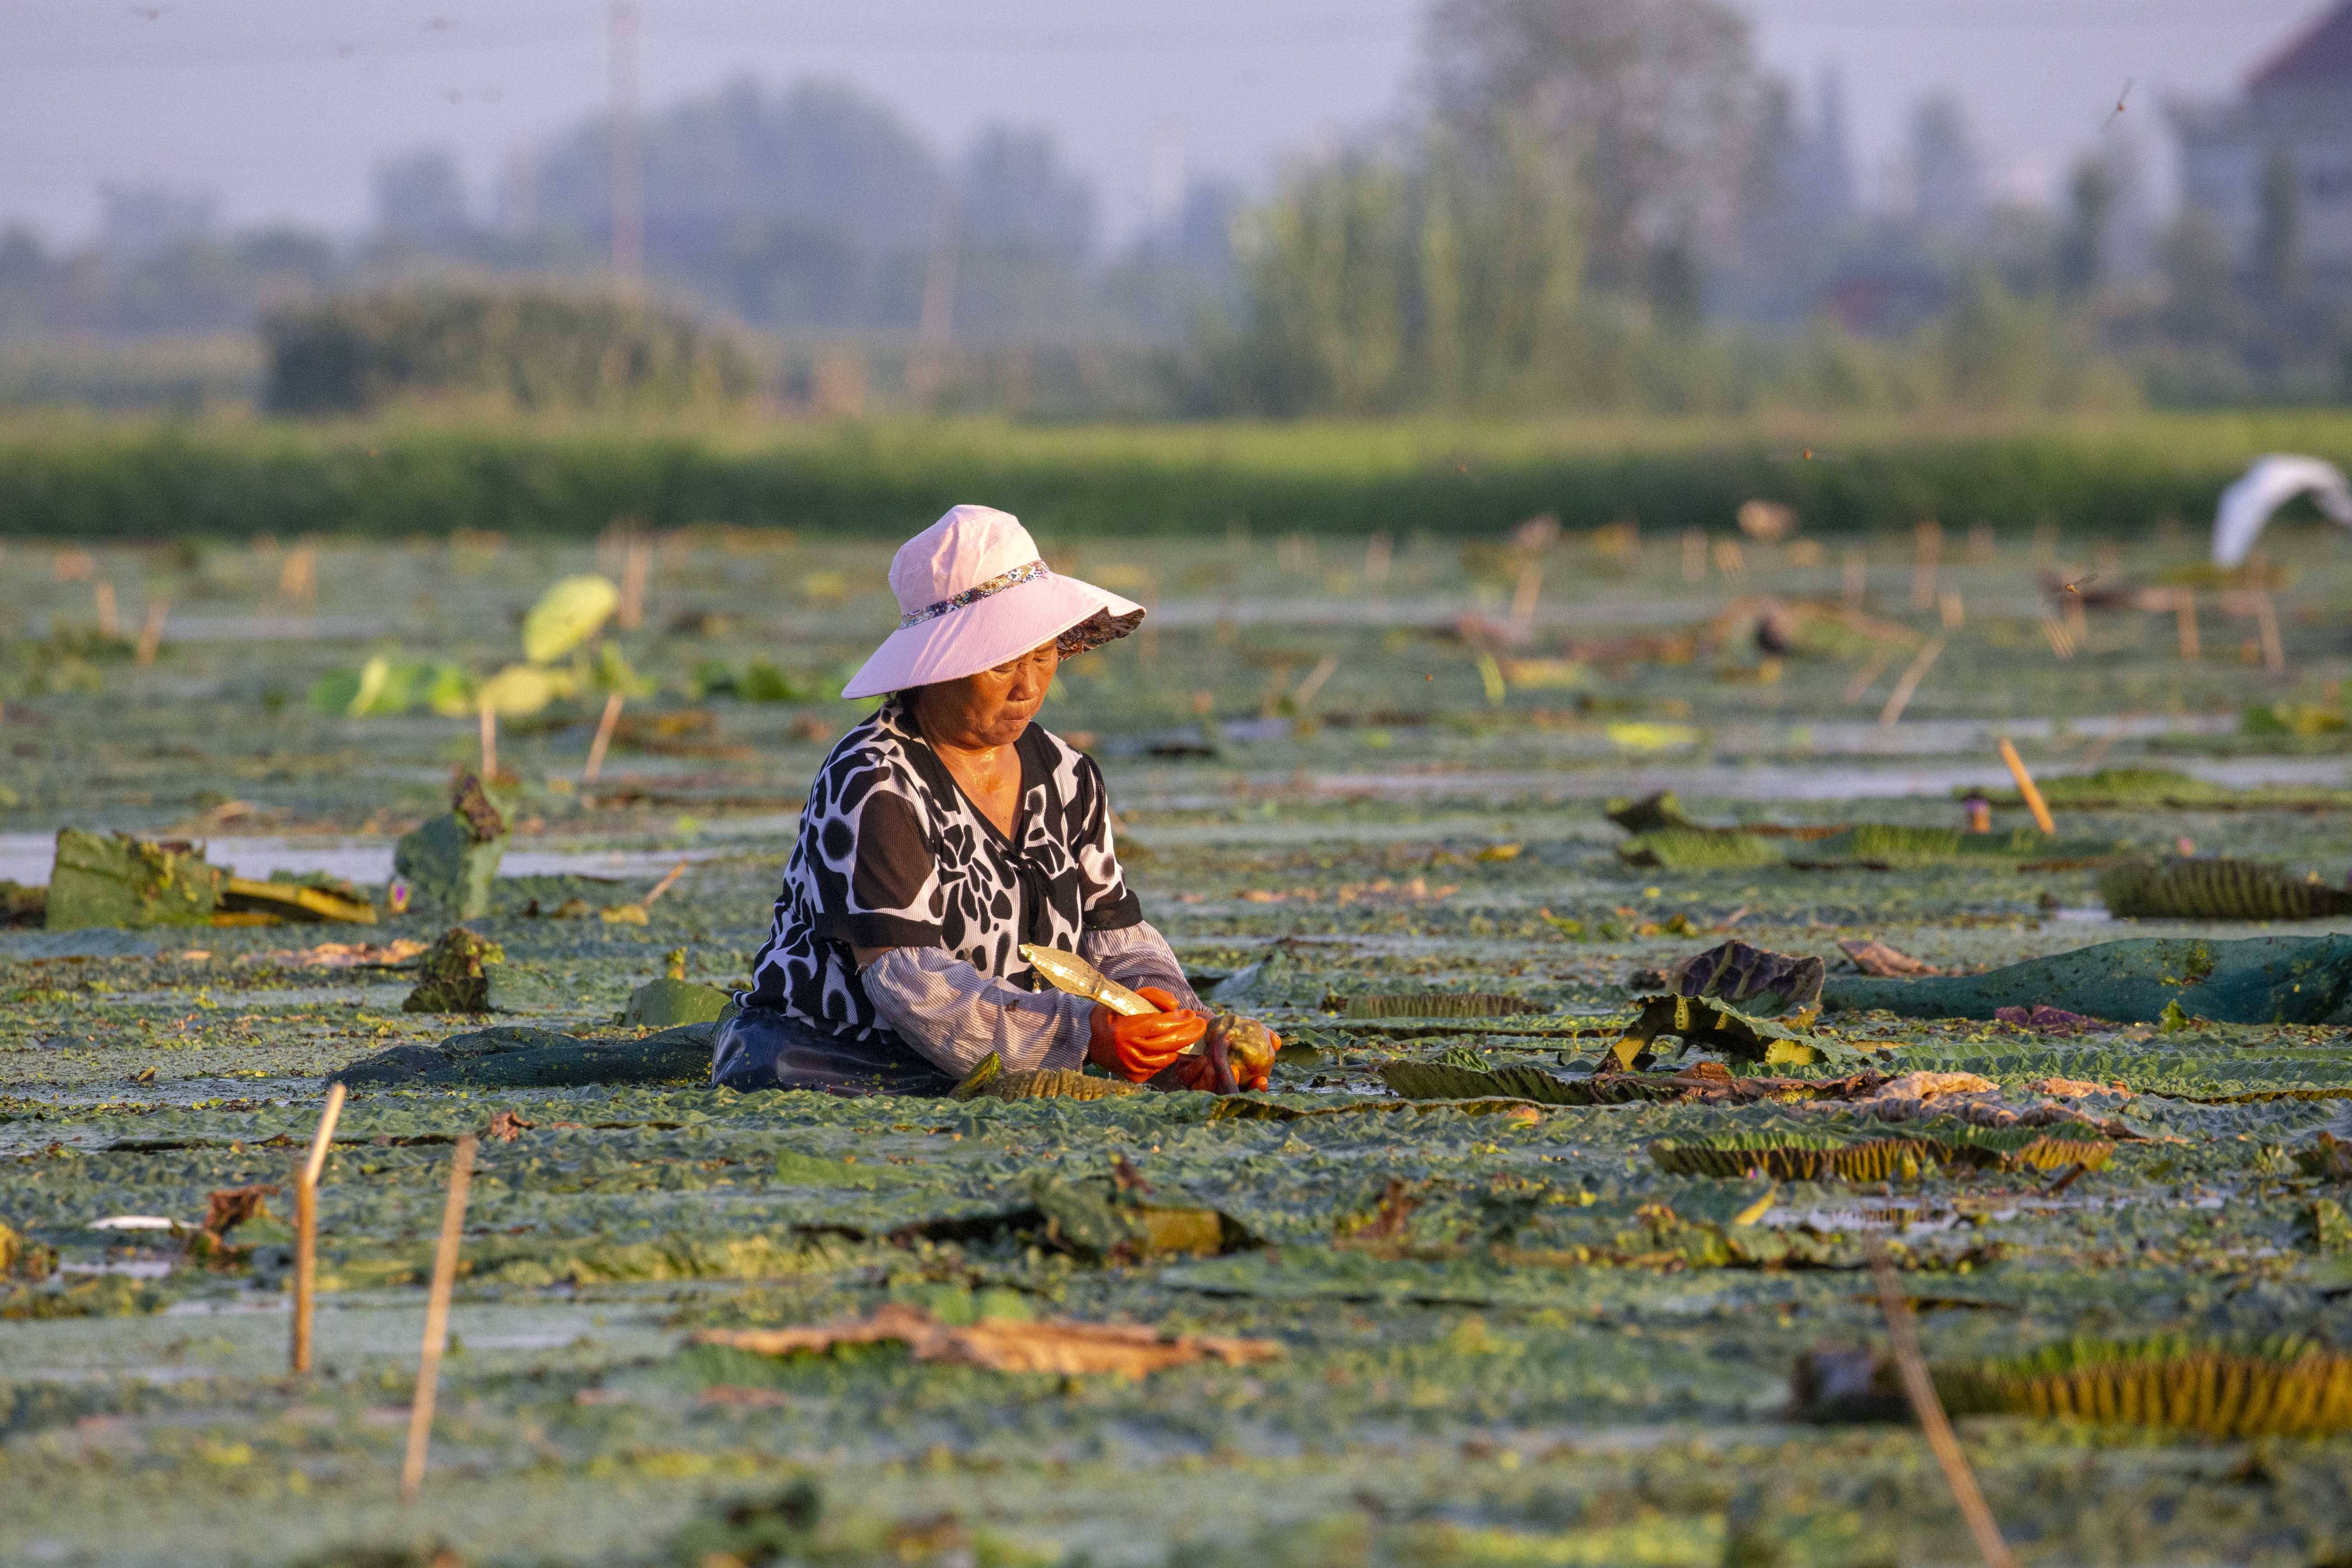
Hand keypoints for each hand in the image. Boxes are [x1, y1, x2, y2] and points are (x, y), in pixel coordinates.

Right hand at [1088, 986, 1205, 1081]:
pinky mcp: (1136, 1077)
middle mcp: (1127, 1052)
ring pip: (1166, 1057)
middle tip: (1201, 1025)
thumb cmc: (1114, 1017)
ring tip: (1185, 1034)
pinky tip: (1167, 1046)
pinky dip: (1166, 1056)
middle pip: (1166, 1044)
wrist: (1095, 1044)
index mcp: (1123, 1031)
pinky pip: (1159, 1066)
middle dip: (1188, 1034)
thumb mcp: (1127, 999)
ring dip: (1178, 1045)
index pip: (1157, 1026)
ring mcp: (1132, 1067)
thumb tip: (1175, 1006)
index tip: (1191, 1014)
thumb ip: (1152, 996)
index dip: (1177, 1021)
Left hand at [1151, 1014, 1279, 1094]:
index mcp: (1237, 1080)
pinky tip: (1203, 1060)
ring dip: (1211, 1080)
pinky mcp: (1183, 1077)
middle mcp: (1218, 1085)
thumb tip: (1276, 1042)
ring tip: (1214, 1065)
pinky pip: (1189, 1081)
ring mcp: (1200, 1083)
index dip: (1257, 1090)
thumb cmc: (1226, 1029)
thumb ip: (1263, 1035)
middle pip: (1227, 1096)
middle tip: (1237, 1071)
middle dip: (1232, 1086)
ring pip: (1206, 1092)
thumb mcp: (1246, 1029)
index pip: (1250, 1092)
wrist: (1199, 1021)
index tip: (1262, 1080)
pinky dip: (1196, 1072)